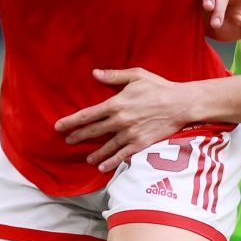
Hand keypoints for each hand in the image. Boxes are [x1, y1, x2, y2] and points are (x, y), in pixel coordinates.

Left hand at [57, 68, 198, 172]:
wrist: (181, 104)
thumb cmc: (159, 87)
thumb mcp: (136, 75)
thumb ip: (114, 76)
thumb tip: (95, 73)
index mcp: (116, 103)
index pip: (87, 114)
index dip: (71, 121)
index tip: (59, 126)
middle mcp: (120, 120)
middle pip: (93, 131)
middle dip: (78, 136)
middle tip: (67, 141)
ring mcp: (129, 134)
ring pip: (106, 146)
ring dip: (94, 153)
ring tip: (86, 158)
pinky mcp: (140, 144)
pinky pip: (122, 155)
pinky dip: (111, 162)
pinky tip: (102, 167)